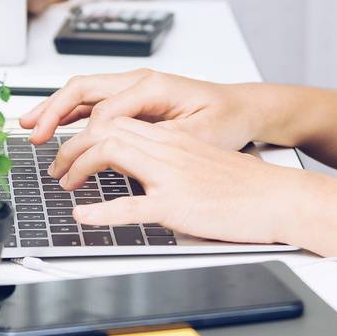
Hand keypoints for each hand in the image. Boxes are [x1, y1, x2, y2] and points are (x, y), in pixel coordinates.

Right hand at [18, 69, 262, 164]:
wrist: (242, 108)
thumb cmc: (225, 119)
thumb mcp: (198, 136)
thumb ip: (160, 141)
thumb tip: (125, 149)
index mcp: (153, 87)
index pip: (104, 110)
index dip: (83, 138)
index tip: (71, 164)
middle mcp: (139, 81)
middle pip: (84, 89)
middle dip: (53, 110)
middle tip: (32, 134)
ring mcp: (134, 88)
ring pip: (84, 93)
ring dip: (55, 109)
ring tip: (30, 127)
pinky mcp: (134, 98)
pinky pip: (94, 102)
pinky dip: (71, 113)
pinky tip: (55, 125)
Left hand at [56, 116, 306, 244]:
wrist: (279, 196)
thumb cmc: (245, 185)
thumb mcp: (201, 161)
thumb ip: (169, 161)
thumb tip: (139, 171)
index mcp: (173, 139)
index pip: (117, 120)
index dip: (85, 132)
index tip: (71, 149)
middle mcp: (168, 150)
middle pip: (105, 129)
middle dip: (71, 147)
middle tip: (57, 167)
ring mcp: (171, 175)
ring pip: (111, 152)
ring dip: (78, 167)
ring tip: (64, 182)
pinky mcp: (177, 204)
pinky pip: (131, 205)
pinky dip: (100, 211)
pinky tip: (83, 215)